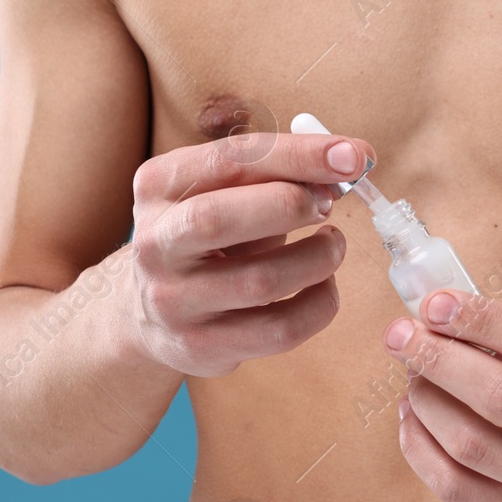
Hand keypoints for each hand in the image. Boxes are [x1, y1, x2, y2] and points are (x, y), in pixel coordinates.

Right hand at [129, 131, 374, 376]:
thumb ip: (275, 174)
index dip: (297, 155)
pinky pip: (279, 330)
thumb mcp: (223, 194)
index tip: (353, 156)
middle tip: (329, 204)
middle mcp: (156, 243)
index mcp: (159, 186)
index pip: (229, 160)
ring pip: (260, 281)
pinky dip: (319, 304)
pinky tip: (323, 285)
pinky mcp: (201, 346)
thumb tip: (348, 161)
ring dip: (317, 258)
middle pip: (220, 219)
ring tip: (332, 245)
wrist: (149, 314)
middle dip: (292, 205)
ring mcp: (174, 300)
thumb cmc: (205, 240)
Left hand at [383, 290, 501, 501]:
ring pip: (471, 446)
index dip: (486, 319)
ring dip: (425, 401)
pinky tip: (412, 418)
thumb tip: (459, 319)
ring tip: (411, 373)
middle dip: (438, 359)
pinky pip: (459, 489)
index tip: (438, 302)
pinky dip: (422, 449)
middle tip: (401, 334)